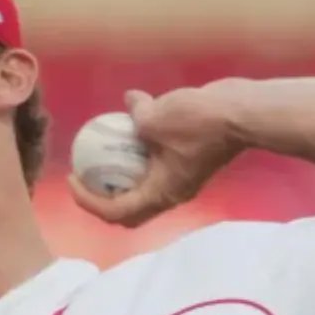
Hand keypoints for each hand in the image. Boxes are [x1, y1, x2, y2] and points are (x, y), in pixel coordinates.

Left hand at [68, 85, 249, 228]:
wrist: (242, 114)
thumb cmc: (200, 122)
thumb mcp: (155, 117)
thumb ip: (135, 115)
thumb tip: (130, 102)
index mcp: (161, 193)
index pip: (117, 212)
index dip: (89, 202)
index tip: (73, 180)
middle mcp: (171, 194)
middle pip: (130, 210)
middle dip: (103, 198)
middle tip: (84, 177)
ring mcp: (182, 180)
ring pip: (145, 190)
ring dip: (122, 177)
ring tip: (102, 155)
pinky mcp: (189, 163)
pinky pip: (157, 167)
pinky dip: (140, 156)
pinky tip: (131, 130)